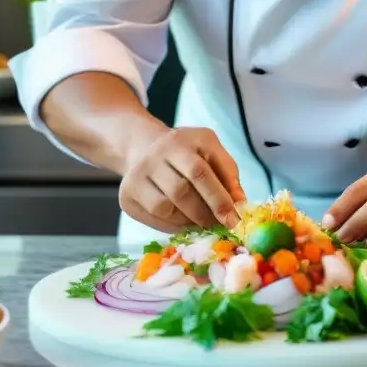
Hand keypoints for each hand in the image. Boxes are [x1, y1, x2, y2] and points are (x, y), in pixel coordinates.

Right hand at [118, 127, 245, 233]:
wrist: (144, 148)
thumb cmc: (187, 152)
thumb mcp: (210, 151)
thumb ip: (228, 174)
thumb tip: (239, 203)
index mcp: (178, 142)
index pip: (199, 173)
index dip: (218, 199)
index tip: (233, 220)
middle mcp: (152, 157)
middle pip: (180, 192)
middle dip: (205, 214)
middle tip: (219, 225)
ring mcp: (135, 176)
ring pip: (164, 208)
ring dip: (189, 221)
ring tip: (202, 221)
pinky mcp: (127, 196)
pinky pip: (154, 218)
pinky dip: (174, 225)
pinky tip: (184, 220)